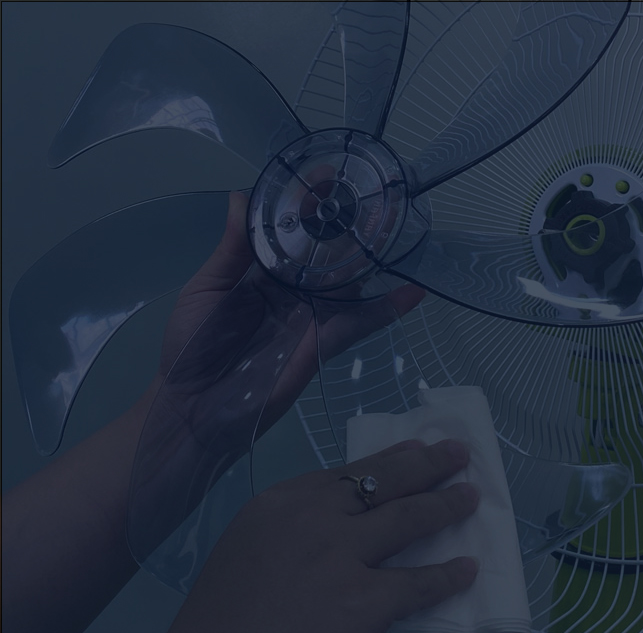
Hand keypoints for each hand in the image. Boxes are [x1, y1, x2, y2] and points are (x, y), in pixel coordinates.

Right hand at [148, 438, 479, 632]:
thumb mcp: (245, 563)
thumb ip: (289, 547)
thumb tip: (336, 554)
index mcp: (275, 508)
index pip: (341, 474)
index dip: (384, 460)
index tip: (411, 449)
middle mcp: (311, 520)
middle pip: (383, 481)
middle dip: (426, 463)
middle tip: (457, 453)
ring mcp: (340, 558)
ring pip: (410, 518)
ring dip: (447, 505)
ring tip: (471, 497)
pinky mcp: (366, 602)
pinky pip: (420, 582)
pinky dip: (449, 576)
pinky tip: (468, 571)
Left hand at [152, 190, 423, 432]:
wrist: (193, 409)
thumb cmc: (191, 349)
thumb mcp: (206, 290)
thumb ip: (230, 249)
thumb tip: (243, 196)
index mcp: (263, 273)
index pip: (293, 231)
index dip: (309, 203)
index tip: (326, 174)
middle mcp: (293, 291)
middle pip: (329, 251)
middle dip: (350, 222)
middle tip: (373, 191)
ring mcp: (312, 318)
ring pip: (350, 281)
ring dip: (374, 255)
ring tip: (398, 223)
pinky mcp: (324, 345)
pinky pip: (358, 324)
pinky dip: (387, 310)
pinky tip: (412, 292)